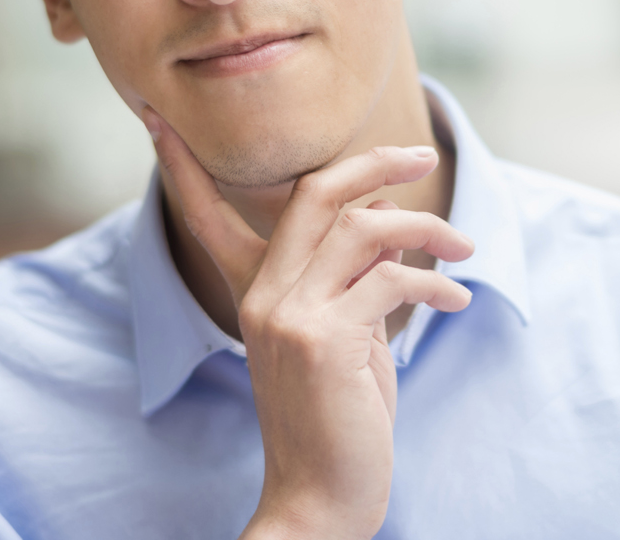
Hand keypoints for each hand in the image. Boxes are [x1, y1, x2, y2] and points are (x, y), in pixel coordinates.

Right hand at [142, 108, 474, 539]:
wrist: (322, 500)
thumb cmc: (340, 416)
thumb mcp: (346, 333)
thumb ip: (356, 275)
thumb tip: (391, 219)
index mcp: (253, 291)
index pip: (208, 213)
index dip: (180, 166)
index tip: (154, 119)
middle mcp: (262, 295)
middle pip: (315, 193)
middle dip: (374, 162)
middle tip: (423, 154)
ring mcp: (288, 314)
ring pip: (366, 228)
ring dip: (428, 227)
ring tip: (465, 249)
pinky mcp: (324, 339)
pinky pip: (394, 280)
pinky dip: (437, 284)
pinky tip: (457, 302)